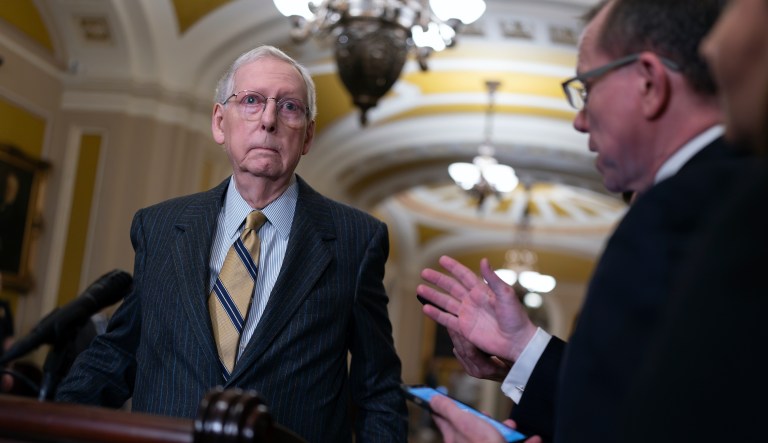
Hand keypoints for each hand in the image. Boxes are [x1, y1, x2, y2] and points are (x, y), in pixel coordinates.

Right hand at [417, 255, 536, 362]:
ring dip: (433, 296)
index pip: (465, 275)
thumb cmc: (516, 317)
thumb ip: (492, 279)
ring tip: (419, 288)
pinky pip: (447, 319)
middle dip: (438, 279)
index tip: (442, 259)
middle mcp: (472, 301)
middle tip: (424, 272)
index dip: (453, 267)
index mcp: (483, 291)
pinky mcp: (464, 329)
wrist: (517, 341)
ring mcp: (467, 315)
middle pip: (451, 287)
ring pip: (446, 302)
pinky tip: (425, 308)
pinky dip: (436, 314)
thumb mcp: (506, 295)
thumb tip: (483, 260)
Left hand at [429, 394, 541, 442]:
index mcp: (456, 438)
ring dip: (506, 430)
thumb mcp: (465, 421)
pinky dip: (524, 441)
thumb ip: (449, 410)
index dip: (443, 407)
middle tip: (488, 415)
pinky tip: (533, 439)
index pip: (444, 419)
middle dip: (483, 419)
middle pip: (473, 428)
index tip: (442, 398)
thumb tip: (433, 399)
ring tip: (512, 426)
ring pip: (496, 437)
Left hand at [448, 328, 509, 381]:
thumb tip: (494, 336)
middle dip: (456, 335)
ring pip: (458, 351)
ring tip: (451, 322)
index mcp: (487, 369)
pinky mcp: (468, 367)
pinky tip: (455, 330)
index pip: (471, 352)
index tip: (461, 324)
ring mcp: (471, 370)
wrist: (513, 377)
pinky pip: (459, 353)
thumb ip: (500, 350)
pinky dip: (457, 341)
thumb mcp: (509, 358)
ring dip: (454, 337)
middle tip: (451, 320)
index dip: (464, 337)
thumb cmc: (514, 365)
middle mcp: (477, 371)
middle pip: (462, 351)